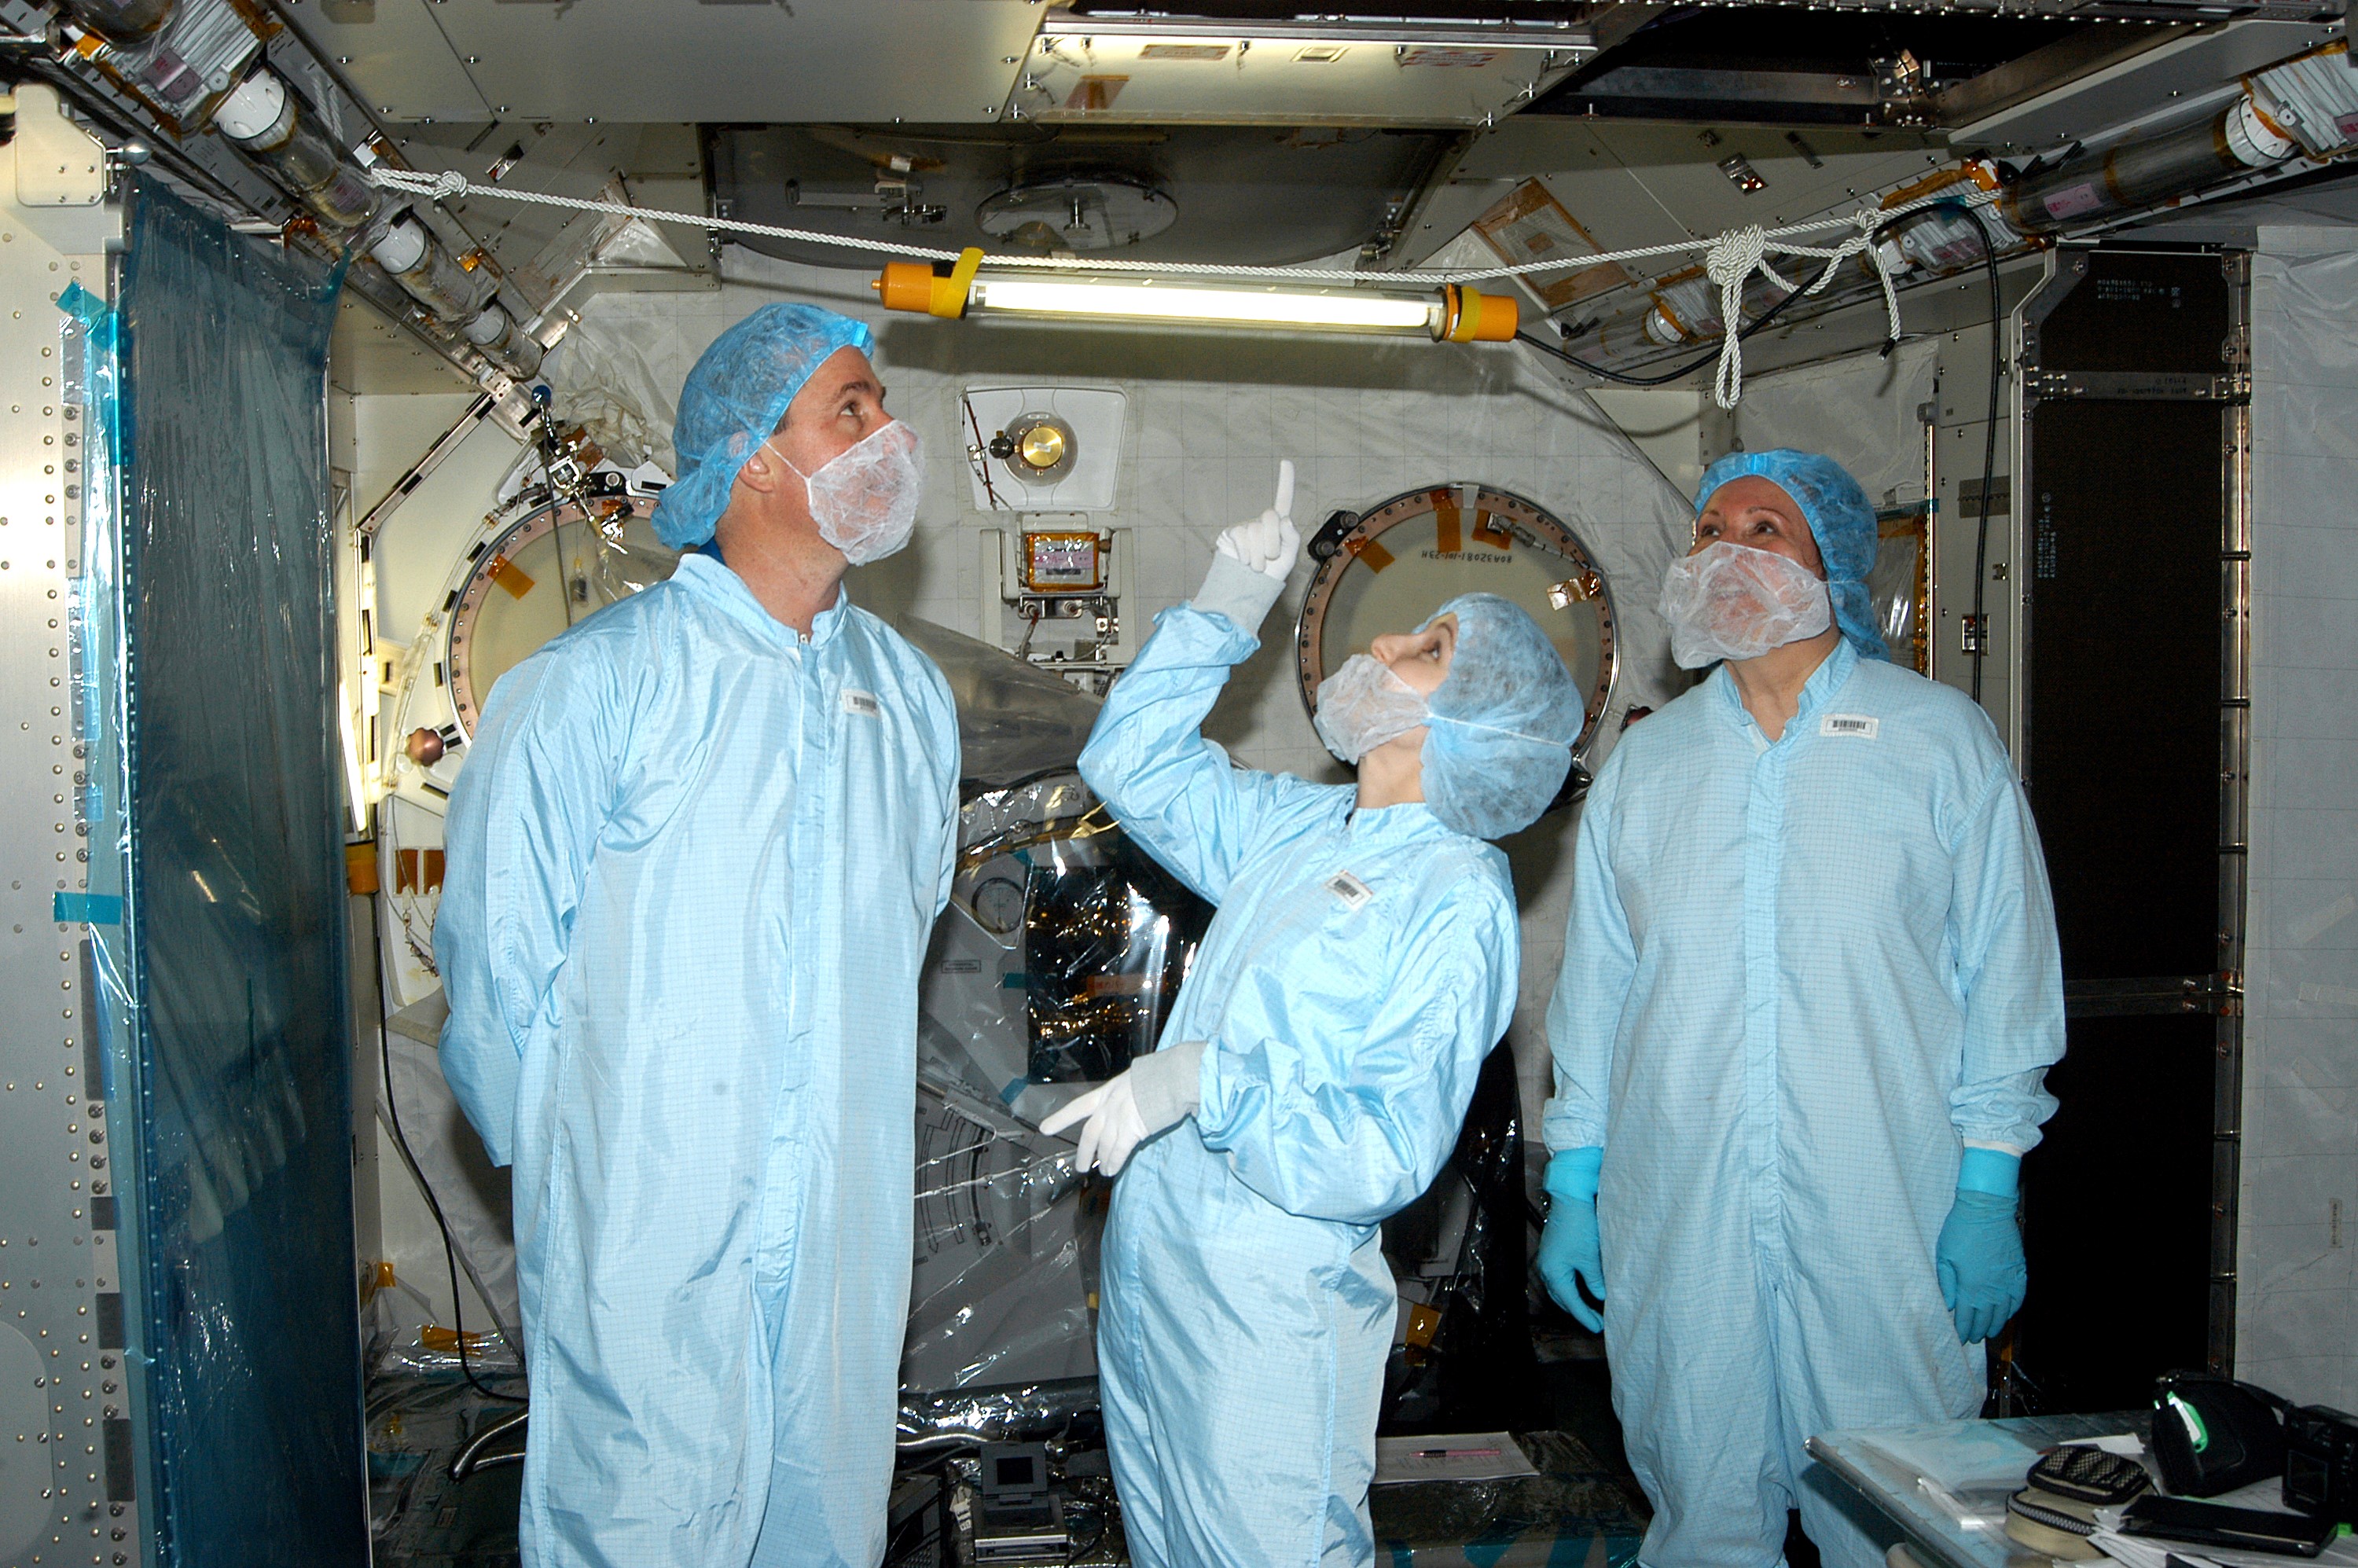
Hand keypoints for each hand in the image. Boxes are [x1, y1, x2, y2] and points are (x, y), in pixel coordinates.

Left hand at [1038, 1042, 1204, 1176]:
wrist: (1172, 1077)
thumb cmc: (1159, 1076)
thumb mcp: (1133, 1080)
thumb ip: (1124, 1096)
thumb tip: (1127, 1108)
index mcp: (1107, 1092)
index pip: (1079, 1106)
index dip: (1061, 1118)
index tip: (1045, 1128)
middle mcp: (1108, 1106)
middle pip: (1089, 1133)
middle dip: (1083, 1152)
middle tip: (1079, 1167)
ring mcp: (1118, 1119)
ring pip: (1104, 1146)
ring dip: (1102, 1160)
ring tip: (1103, 1171)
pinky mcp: (1131, 1131)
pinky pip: (1118, 1152)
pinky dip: (1114, 1162)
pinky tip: (1112, 1170)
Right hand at [1214, 460, 1299, 579]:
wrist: (1250, 588)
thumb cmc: (1272, 573)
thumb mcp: (1290, 557)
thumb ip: (1293, 538)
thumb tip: (1285, 520)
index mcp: (1279, 524)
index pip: (1283, 499)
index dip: (1285, 480)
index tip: (1286, 461)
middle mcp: (1262, 521)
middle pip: (1270, 517)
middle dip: (1273, 541)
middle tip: (1271, 558)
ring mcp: (1246, 526)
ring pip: (1255, 530)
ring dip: (1259, 554)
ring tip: (1258, 566)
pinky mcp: (1232, 534)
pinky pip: (1241, 537)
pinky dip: (1247, 554)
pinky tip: (1245, 562)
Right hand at [1537, 1198, 1605, 1330]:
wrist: (1570, 1199)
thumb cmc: (1579, 1227)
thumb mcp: (1590, 1258)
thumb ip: (1594, 1281)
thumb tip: (1600, 1297)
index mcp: (1553, 1272)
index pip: (1571, 1302)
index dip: (1585, 1316)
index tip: (1599, 1328)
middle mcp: (1545, 1268)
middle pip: (1561, 1298)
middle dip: (1578, 1311)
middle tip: (1596, 1321)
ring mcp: (1547, 1260)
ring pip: (1559, 1288)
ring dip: (1572, 1300)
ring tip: (1590, 1309)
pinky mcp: (1552, 1252)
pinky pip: (1559, 1277)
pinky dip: (1569, 1287)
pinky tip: (1581, 1288)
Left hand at [1936, 1188, 2026, 1343]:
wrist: (1987, 1210)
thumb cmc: (1961, 1231)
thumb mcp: (1944, 1256)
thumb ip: (1947, 1284)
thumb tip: (1949, 1306)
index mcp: (1969, 1288)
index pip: (1965, 1318)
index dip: (1962, 1331)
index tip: (1959, 1339)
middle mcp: (1991, 1291)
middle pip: (1985, 1320)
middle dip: (1976, 1331)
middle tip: (1971, 1338)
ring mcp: (2007, 1283)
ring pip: (2003, 1314)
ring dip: (1995, 1325)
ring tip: (1988, 1332)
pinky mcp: (2019, 1273)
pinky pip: (2018, 1299)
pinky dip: (2012, 1310)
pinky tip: (2007, 1314)